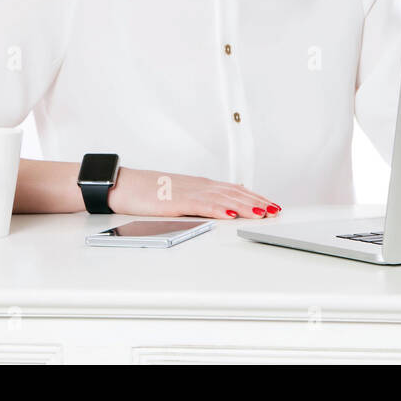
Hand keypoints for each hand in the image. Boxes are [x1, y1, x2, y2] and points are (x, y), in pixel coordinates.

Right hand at [107, 167, 280, 218]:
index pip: (235, 190)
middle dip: (257, 201)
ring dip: (245, 205)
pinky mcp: (178, 201)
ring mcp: (190, 192)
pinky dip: (219, 209)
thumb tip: (227, 198)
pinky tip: (231, 214)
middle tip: (275, 210)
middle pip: (235, 193)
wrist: (125, 186)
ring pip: (223, 198)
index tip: (272, 205)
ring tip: (262, 212)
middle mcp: (200, 186)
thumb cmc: (150, 193)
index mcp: (202, 186)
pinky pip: (202, 205)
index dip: (256, 197)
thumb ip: (204, 196)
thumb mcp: (182, 194)